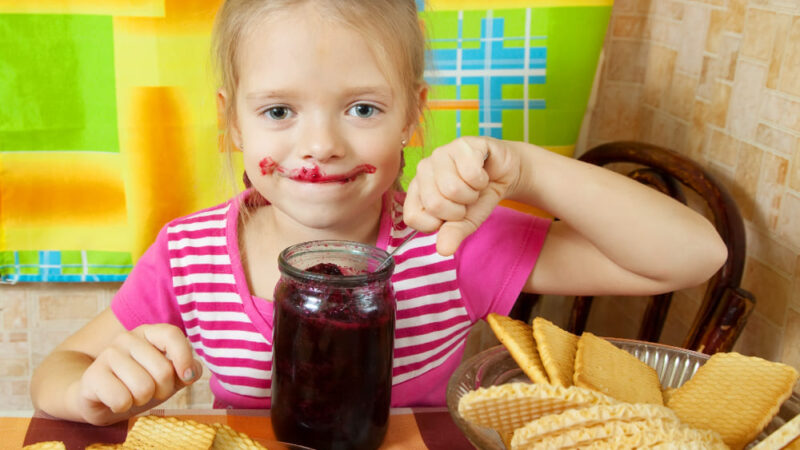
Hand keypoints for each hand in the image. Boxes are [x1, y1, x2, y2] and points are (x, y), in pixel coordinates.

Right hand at [71, 324, 201, 424]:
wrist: (100, 399)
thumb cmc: (140, 384)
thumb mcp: (169, 378)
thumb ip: (187, 371)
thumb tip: (192, 371)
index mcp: (149, 333)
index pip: (171, 335)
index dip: (184, 358)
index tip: (186, 378)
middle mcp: (127, 338)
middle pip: (163, 370)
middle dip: (162, 390)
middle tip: (150, 391)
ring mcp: (107, 354)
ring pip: (143, 388)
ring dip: (142, 400)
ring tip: (131, 395)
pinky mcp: (92, 376)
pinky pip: (122, 399)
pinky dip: (123, 407)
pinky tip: (115, 401)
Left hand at [404, 136, 518, 254]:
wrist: (503, 175)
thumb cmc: (478, 198)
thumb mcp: (465, 223)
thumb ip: (452, 235)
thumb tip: (443, 250)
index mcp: (417, 190)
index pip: (413, 217)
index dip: (438, 223)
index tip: (451, 216)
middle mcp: (423, 169)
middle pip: (435, 203)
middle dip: (459, 209)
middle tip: (466, 200)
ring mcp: (441, 154)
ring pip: (453, 188)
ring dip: (472, 194)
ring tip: (474, 186)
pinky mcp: (461, 144)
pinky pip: (470, 173)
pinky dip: (482, 180)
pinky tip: (481, 173)